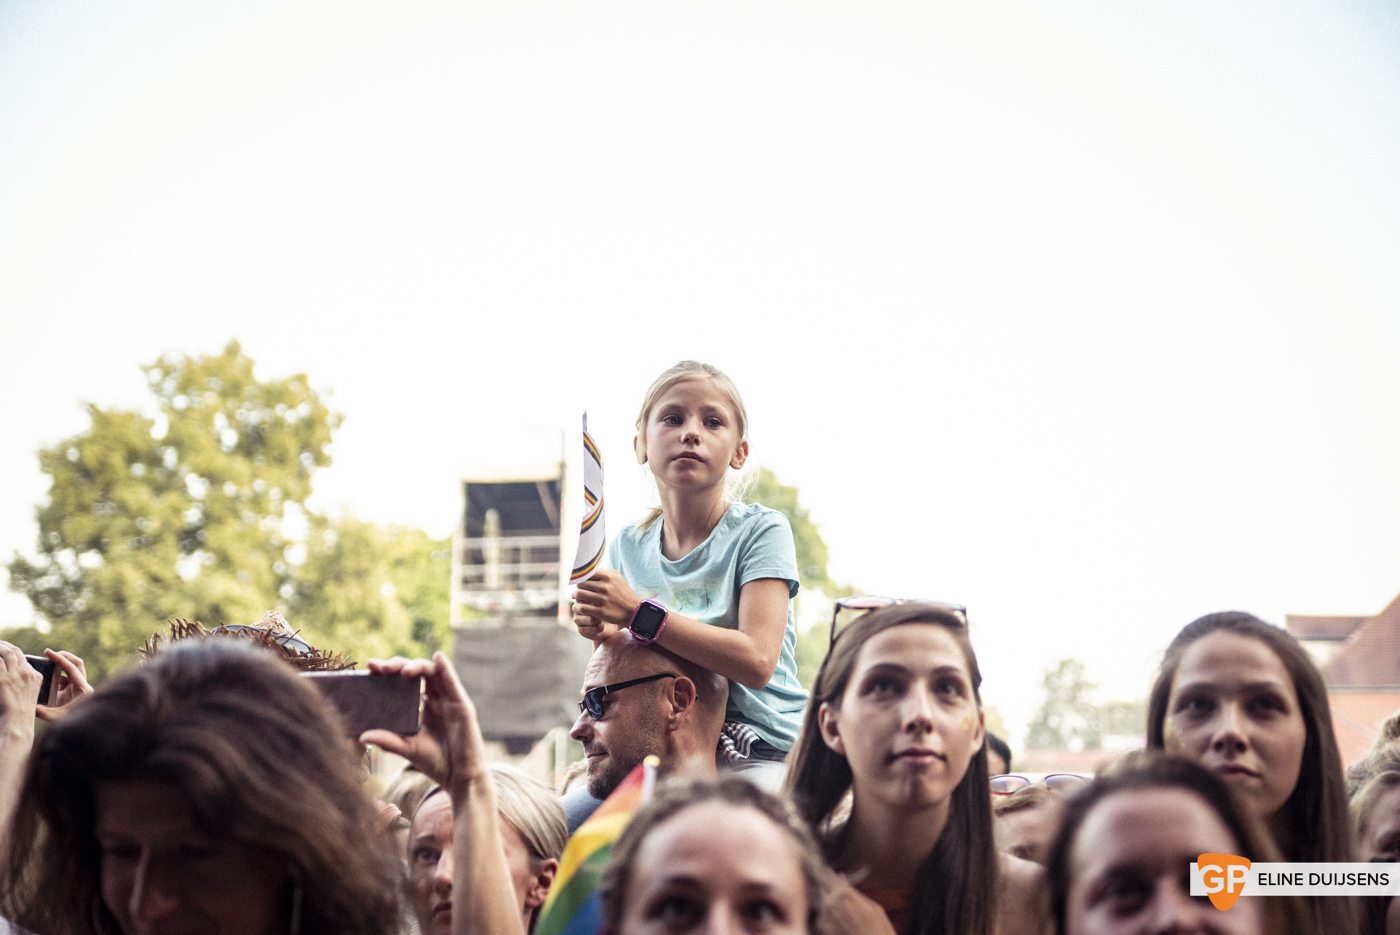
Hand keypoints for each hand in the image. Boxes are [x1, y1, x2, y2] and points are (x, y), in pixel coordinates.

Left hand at [0, 642, 40, 735]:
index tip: (5, 648)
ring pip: (7, 653)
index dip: (12, 651)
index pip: (23, 659)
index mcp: (35, 677)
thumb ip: (20, 683)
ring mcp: (16, 675)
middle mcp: (27, 674)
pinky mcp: (4, 680)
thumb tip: (8, 674)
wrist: (16, 725)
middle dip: (4, 645)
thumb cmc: (18, 715)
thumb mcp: (26, 696)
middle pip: (15, 652)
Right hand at [35, 649, 91, 722]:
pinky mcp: (73, 691)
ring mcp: (78, 688)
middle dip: (63, 657)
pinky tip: (46, 679)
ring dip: (58, 667)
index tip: (48, 652)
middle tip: (49, 654)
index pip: (72, 668)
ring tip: (45, 665)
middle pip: (76, 664)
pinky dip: (56, 676)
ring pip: (70, 671)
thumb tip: (31, 706)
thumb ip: (44, 712)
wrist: (81, 729)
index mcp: (83, 689)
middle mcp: (83, 686)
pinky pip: (65, 679)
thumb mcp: (56, 718)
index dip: (59, 659)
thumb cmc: (71, 724)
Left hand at [359, 653, 486, 796]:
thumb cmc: (436, 763)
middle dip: (399, 665)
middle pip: (418, 673)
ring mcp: (450, 701)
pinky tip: (438, 657)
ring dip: (418, 666)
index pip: (405, 682)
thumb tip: (362, 735)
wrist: (459, 779)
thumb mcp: (408, 749)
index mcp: (424, 707)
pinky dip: (446, 669)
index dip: (390, 672)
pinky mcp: (463, 707)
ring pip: (434, 674)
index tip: (371, 667)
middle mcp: (437, 700)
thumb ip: (388, 741)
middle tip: (382, 668)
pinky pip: (453, 684)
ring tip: (402, 669)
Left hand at [572, 569, 640, 642]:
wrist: (634, 610)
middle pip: (580, 583)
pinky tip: (581, 607)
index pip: (586, 573)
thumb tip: (587, 569)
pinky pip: (583, 607)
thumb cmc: (623, 592)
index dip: (581, 577)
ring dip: (575, 596)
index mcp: (608, 576)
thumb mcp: (616, 577)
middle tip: (578, 590)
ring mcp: (602, 599)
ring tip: (576, 597)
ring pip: (579, 594)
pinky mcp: (601, 611)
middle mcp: (605, 586)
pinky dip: (579, 607)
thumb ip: (602, 572)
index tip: (579, 581)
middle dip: (577, 587)